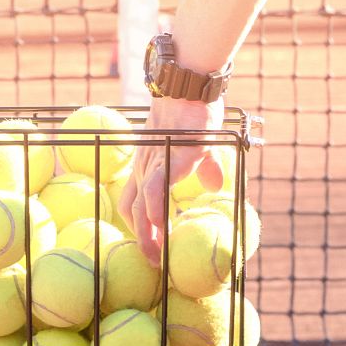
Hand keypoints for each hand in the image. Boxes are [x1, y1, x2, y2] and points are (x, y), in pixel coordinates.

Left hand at [121, 96, 225, 264]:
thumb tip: (214, 184)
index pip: (134, 201)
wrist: (190, 82)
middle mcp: (144, 167)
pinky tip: (163, 226)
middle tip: (152, 263)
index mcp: (148, 165)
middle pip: (130, 210)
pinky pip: (155, 190)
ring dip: (146, 234)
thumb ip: (208, 166)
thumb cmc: (196, 109)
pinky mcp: (168, 158)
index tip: (152, 247)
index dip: (140, 226)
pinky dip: (155, 211)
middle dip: (140, 239)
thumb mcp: (203, 143)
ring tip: (156, 256)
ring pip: (139, 206)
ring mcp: (154, 163)